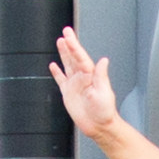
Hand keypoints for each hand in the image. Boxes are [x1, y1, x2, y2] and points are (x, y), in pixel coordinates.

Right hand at [48, 25, 124, 143]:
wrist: (99, 127)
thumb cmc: (105, 112)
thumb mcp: (104, 93)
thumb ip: (102, 76)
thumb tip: (104, 61)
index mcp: (90, 75)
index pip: (80, 57)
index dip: (74, 45)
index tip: (68, 35)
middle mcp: (82, 78)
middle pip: (74, 57)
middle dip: (69, 44)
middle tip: (65, 31)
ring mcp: (75, 85)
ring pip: (67, 65)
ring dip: (64, 53)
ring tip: (60, 41)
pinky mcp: (69, 94)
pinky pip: (61, 80)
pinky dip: (57, 72)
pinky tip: (53, 65)